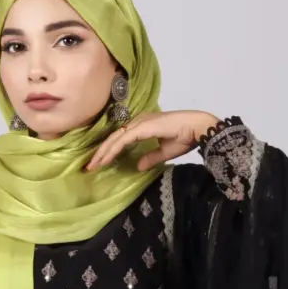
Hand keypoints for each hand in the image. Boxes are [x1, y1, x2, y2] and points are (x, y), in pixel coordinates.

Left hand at [86, 110, 219, 171]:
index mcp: (143, 126)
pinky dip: (112, 149)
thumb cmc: (186, 137)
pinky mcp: (142, 127)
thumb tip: (137, 167)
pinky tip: (104, 159)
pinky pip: (123, 139)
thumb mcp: (165, 151)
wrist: (199, 127)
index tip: (98, 164)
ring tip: (92, 165)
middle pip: (114, 138)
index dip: (108, 151)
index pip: (120, 139)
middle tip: (89, 166)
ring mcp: (140, 123)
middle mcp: (139, 121)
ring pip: (115, 138)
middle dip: (100, 152)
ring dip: (103, 152)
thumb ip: (150, 158)